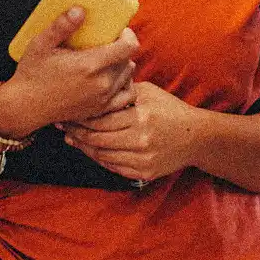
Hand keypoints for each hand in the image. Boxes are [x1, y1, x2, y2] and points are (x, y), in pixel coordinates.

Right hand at [0, 9, 138, 135]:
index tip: (118, 30)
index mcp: (90, 65)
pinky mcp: (99, 110)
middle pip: (129, 60)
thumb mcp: (41, 45)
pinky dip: (123, 86)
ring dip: (123, 66)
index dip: (128, 35)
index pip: (129, 47)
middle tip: (109, 42)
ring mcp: (102, 100)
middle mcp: (101, 84)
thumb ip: (61, 26)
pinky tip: (112, 79)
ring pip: (128, 77)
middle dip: (123, 49)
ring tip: (108, 59)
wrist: (25, 107)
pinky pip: (125, 96)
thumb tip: (80, 10)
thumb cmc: (32, 74)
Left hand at [60, 82, 198, 185]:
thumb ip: (123, 91)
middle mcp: (140, 140)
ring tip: (72, 138)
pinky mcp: (143, 172)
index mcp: (141, 117)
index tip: (69, 113)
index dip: (81, 118)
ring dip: (84, 147)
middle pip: (97, 139)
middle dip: (76, 133)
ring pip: (102, 156)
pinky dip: (99, 158)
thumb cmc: (170, 110)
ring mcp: (142, 159)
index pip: (100, 120)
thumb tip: (95, 87)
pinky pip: (113, 167)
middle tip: (64, 126)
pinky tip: (90, 149)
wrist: (196, 137)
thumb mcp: (149, 92)